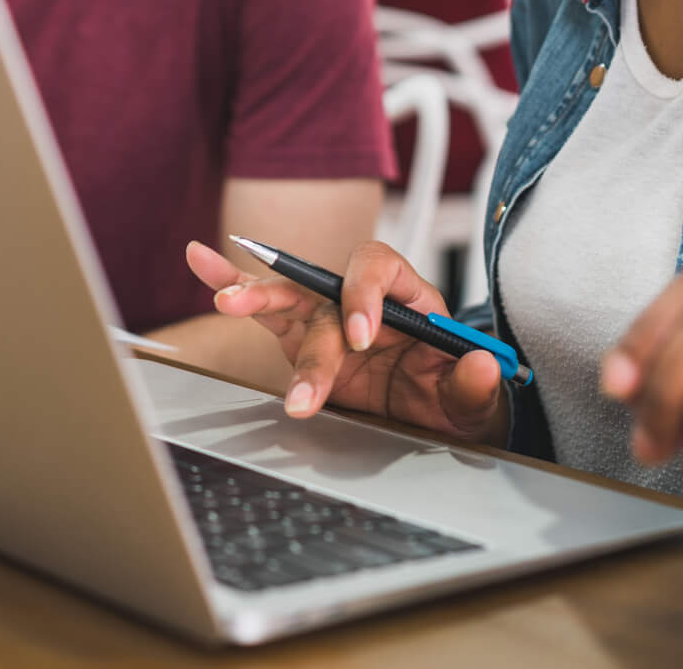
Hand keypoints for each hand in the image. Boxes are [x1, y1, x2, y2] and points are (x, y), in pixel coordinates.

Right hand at [187, 240, 509, 444]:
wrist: (436, 421)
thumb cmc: (454, 401)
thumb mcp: (474, 403)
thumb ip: (476, 384)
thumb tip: (483, 363)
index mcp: (409, 298)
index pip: (379, 268)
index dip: (365, 295)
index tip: (361, 337)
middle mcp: (363, 300)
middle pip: (327, 296)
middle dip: (315, 345)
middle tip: (309, 392)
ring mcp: (328, 317)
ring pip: (288, 297)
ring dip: (257, 299)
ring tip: (228, 303)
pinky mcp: (301, 338)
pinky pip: (263, 308)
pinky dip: (229, 282)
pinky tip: (199, 260)